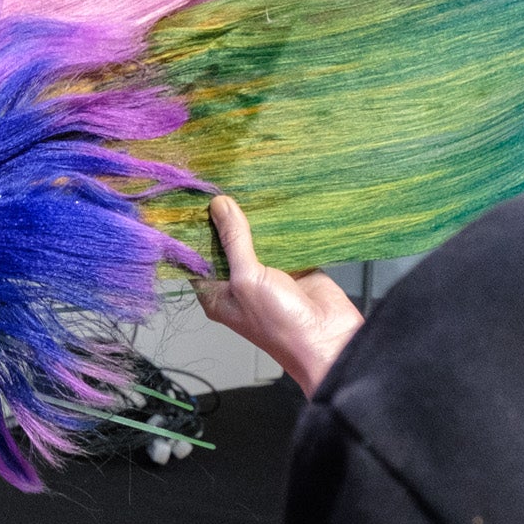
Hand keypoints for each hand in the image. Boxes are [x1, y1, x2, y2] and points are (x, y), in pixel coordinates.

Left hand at [194, 197, 363, 397]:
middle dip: (226, 219)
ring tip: (248, 186)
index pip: (198, 256)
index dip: (196, 230)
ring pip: (256, 239)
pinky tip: (277, 201)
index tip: (194, 199)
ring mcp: (268, 275)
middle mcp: (239, 283)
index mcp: (217, 293)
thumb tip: (219, 207)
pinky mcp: (295, 267)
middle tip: (221, 183)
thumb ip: (234, 241)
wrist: (329, 340)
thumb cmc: (280, 326)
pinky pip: (284, 240)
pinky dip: (282, 224)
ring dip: (255, 219)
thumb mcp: (247, 279)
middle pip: (227, 244)